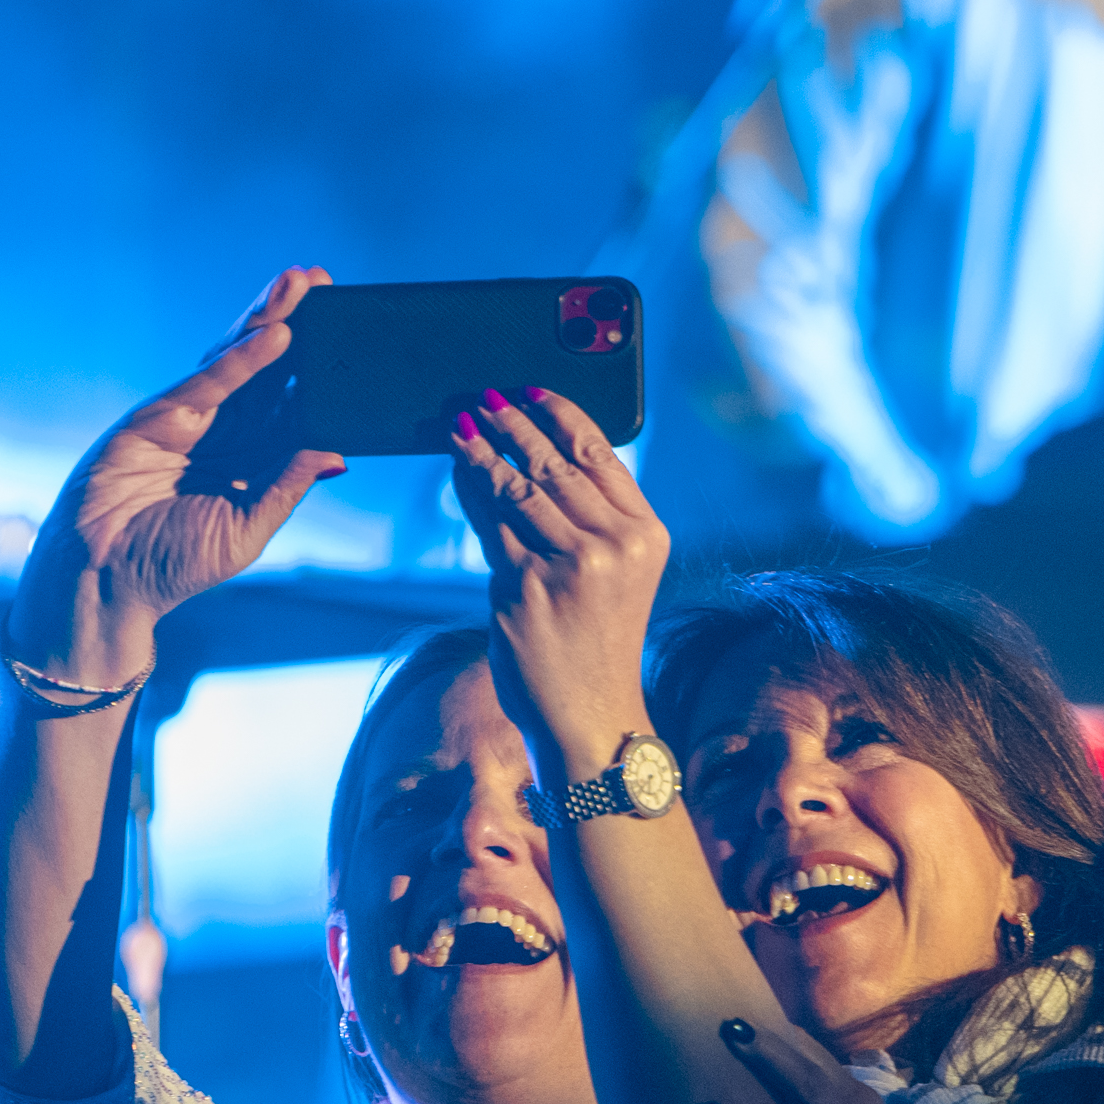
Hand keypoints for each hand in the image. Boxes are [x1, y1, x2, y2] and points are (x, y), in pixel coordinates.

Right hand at [11, 269, 352, 679]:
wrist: (103, 582)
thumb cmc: (171, 566)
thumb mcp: (245, 530)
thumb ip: (286, 487)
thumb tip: (337, 454)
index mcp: (253, 463)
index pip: (294, 407)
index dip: (320, 372)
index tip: (353, 337)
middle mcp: (225, 436)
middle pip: (269, 372)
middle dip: (298, 328)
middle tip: (328, 284)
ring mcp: (191, 423)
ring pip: (237, 362)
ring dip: (270, 322)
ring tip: (302, 286)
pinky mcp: (157, 417)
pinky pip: (206, 383)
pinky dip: (239, 358)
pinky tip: (272, 336)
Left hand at [451, 386, 667, 749]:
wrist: (589, 714)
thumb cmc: (596, 641)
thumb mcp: (618, 575)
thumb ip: (593, 518)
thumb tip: (536, 452)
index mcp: (646, 534)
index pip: (598, 454)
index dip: (558, 413)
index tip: (529, 389)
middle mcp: (614, 546)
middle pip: (552, 463)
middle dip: (511, 422)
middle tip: (483, 397)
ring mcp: (569, 565)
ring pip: (515, 487)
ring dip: (481, 448)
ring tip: (459, 422)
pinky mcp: (525, 585)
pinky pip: (489, 522)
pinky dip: (469, 489)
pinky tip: (457, 468)